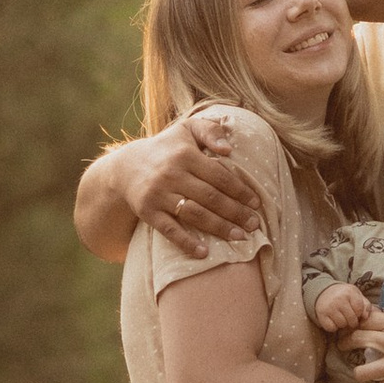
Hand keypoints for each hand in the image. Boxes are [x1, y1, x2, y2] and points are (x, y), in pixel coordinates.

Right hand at [124, 113, 265, 260]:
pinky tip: (204, 253)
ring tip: (240, 237)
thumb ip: (210, 131)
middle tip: (254, 224)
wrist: (126, 167)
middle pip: (210, 197)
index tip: (256, 203)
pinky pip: (169, 230)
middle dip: (235, 212)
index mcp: (185, 154)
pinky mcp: (147, 212)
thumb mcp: (187, 129)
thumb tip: (229, 148)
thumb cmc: (167, 148)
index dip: (240, 190)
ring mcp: (158, 194)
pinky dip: (186, 243)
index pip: (219, 175)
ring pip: (194, 214)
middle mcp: (172, 174)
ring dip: (219, 227)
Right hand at [312, 281, 372, 337]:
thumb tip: (365, 317)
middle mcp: (339, 299)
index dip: (359, 313)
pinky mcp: (321, 314)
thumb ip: (365, 305)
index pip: (360, 310)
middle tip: (348, 317)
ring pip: (342, 324)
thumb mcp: (356, 295)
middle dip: (352, 321)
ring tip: (341, 317)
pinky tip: (333, 320)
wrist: (324, 292)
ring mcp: (329, 307)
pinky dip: (333, 327)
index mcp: (350, 292)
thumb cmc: (344, 295)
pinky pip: (331, 328)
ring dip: (342, 324)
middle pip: (352, 319)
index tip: (355, 312)